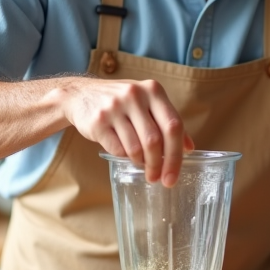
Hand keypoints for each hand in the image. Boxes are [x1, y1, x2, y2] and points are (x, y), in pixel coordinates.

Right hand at [59, 77, 193, 185]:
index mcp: (153, 90)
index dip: (176, 155)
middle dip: (158, 165)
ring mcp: (115, 107)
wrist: (80, 95)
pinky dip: (124, 157)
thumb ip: (167, 121)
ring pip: (136, 148)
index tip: (173, 176)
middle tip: (156, 179)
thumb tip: (189, 148)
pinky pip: (117, 149)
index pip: (174, 126)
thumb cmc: (121, 102)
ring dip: (141, 163)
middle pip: (155, 141)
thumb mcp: (147, 102)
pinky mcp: (98, 120)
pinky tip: (125, 154)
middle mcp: (135, 95)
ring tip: (140, 164)